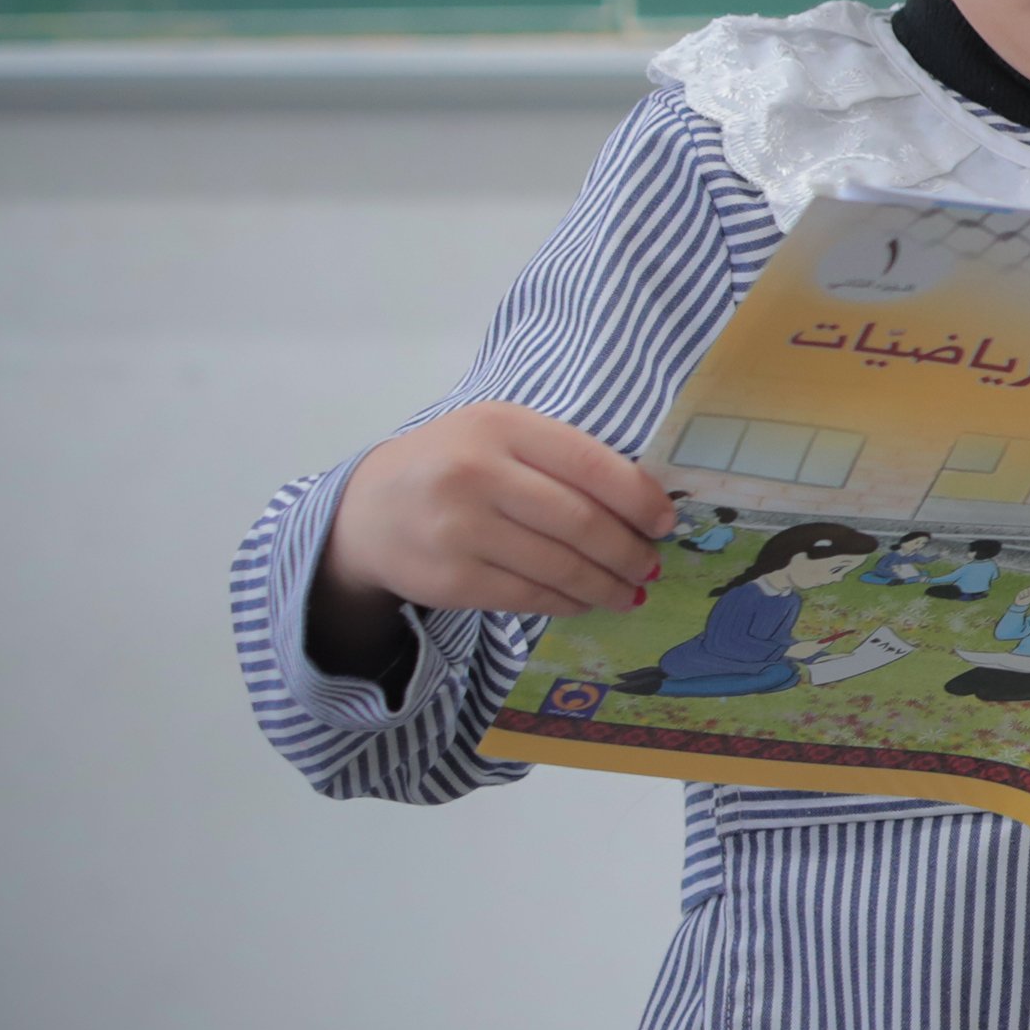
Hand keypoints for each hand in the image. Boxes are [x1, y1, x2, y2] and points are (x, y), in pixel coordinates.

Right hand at [312, 401, 671, 662]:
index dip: (639, 499)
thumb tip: (645, 506)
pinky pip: (528, 596)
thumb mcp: (501, 438)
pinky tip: (585, 601)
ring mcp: (459, 530)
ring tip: (631, 591)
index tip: (665, 522)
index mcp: (502, 427)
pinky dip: (567, 603)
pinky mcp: (449, 580)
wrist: (365, 510)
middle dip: (629, 551)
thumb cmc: (453, 465)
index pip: (592, 465)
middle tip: (652, 566)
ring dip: (606, 585)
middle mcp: (477, 475)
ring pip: (559, 566)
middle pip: (581, 522)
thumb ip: (562, 459)